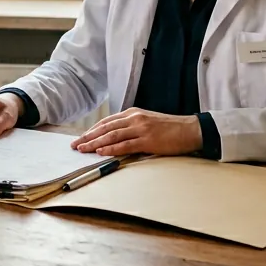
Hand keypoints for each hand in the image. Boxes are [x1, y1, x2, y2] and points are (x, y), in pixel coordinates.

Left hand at [72, 108, 202, 156]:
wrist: (190, 130)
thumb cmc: (169, 128)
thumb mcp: (146, 122)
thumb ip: (131, 127)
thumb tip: (114, 137)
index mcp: (132, 113)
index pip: (106, 122)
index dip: (92, 130)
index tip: (81, 137)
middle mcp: (134, 118)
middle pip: (105, 128)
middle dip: (88, 136)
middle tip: (75, 144)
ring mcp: (140, 128)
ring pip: (112, 136)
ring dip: (95, 143)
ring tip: (83, 149)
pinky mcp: (148, 140)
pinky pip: (125, 145)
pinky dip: (111, 149)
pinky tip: (101, 152)